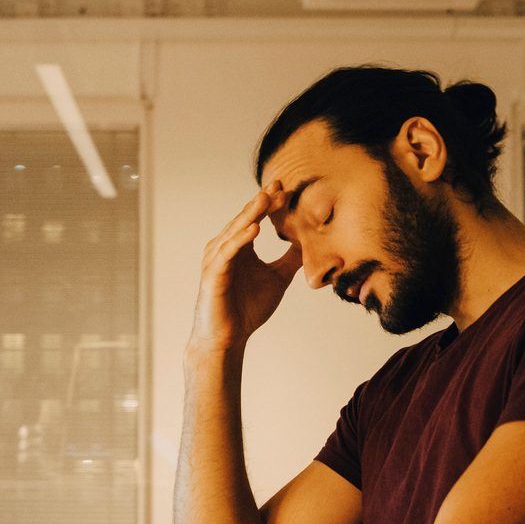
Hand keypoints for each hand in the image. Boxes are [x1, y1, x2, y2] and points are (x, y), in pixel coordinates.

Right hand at [188, 184, 301, 356]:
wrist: (228, 338)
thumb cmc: (246, 310)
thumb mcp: (277, 279)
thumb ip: (290, 260)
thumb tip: (311, 244)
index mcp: (239, 247)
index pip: (255, 218)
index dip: (270, 203)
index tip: (287, 188)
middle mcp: (225, 248)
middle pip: (245, 219)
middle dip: (262, 202)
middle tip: (279, 185)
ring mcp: (217, 259)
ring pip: (235, 231)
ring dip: (250, 214)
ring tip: (266, 198)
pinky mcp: (213, 274)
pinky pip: (227, 252)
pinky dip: (240, 239)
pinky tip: (254, 228)